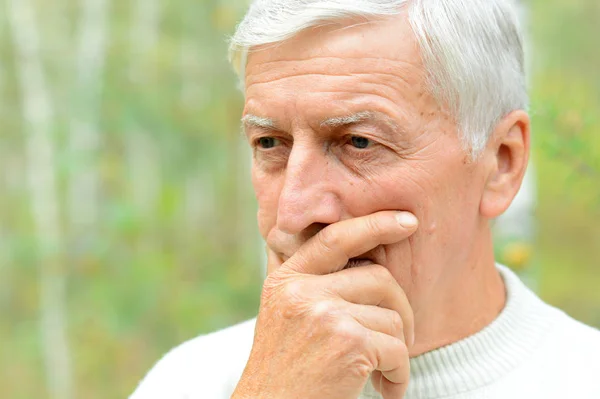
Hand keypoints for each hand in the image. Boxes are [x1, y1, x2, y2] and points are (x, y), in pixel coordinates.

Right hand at [232, 211, 417, 398]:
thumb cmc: (284, 372)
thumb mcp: (284, 315)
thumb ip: (307, 282)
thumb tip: (349, 250)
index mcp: (287, 280)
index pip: (335, 238)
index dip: (374, 224)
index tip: (407, 221)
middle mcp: (302, 290)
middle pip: (379, 278)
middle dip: (401, 310)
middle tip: (403, 339)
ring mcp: (323, 314)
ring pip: (392, 317)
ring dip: (398, 351)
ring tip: (384, 374)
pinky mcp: (347, 343)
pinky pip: (397, 349)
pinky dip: (400, 374)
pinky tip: (386, 389)